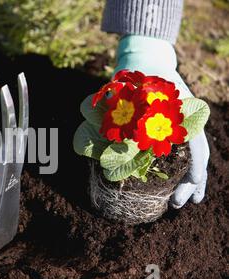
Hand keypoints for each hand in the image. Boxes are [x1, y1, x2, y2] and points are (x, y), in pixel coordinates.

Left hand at [114, 35, 208, 207]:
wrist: (149, 61)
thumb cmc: (138, 76)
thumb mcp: (128, 87)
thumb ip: (114, 103)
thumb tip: (93, 115)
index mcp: (181, 114)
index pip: (196, 145)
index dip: (194, 167)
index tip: (190, 185)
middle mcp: (187, 121)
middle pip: (197, 157)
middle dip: (191, 183)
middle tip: (179, 204)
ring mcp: (185, 125)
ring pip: (194, 157)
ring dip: (191, 180)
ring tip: (186, 202)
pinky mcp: (177, 129)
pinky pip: (185, 152)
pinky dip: (184, 169)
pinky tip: (179, 183)